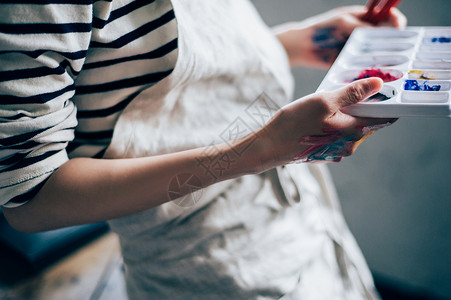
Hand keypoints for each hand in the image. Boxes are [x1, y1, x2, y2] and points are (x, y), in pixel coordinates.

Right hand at [253, 77, 394, 167]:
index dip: (387, 101)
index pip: (384, 117)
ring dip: (345, 114)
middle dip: (362, 105)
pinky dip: (333, 123)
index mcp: (353, 133)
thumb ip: (352, 93)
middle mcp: (348, 145)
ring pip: (349, 127)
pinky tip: (318, 116)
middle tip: (350, 88)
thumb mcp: (322, 101)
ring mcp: (335, 150)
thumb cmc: (293, 124)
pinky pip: (336, 134)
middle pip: (366, 121)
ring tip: (329, 101)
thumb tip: (377, 84)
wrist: (268, 147)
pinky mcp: (324, 152)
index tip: (386, 88)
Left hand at [275, 5, 406, 68]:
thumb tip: (380, 30)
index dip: (395, 20)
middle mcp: (363, 34)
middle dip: (393, 41)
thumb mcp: (342, 23)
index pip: (386, 17)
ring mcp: (358, 49)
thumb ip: (360, 26)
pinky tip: (375, 72)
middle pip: (385, 37)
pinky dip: (371, 70)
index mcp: (363, 18)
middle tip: (399, 47)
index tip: (399, 27)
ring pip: (378, 53)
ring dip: (384, 58)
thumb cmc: (320, 29)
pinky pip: (365, 66)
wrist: (302, 47)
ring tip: (389, 61)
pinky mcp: (352, 64)